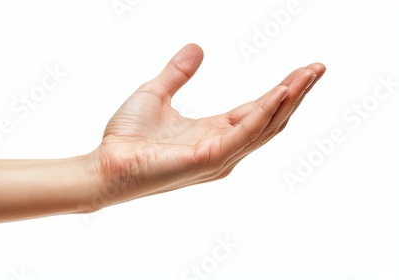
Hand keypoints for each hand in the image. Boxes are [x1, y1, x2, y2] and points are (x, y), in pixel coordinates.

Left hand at [93, 43, 325, 208]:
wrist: (105, 162)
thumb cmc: (127, 137)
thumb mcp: (156, 94)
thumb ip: (178, 73)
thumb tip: (197, 48)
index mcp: (214, 132)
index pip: (258, 110)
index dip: (283, 90)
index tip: (304, 69)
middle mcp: (223, 147)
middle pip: (271, 120)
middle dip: (296, 93)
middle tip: (318, 68)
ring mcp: (218, 157)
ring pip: (265, 127)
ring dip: (289, 100)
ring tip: (308, 74)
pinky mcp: (207, 159)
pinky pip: (243, 135)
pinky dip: (264, 113)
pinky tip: (281, 92)